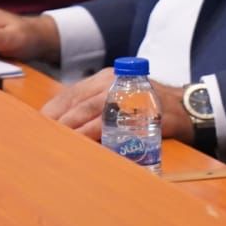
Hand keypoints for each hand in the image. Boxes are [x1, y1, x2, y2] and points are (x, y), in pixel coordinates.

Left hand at [41, 68, 189, 140]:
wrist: (187, 107)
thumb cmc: (148, 106)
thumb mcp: (119, 99)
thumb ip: (93, 108)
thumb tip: (60, 127)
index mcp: (106, 77)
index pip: (71, 94)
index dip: (53, 111)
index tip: (38, 127)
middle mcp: (116, 81)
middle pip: (80, 103)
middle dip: (60, 124)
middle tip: (43, 141)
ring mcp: (131, 95)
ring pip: (95, 113)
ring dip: (76, 131)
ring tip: (61, 145)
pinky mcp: (145, 111)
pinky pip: (119, 125)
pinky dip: (101, 137)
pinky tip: (90, 147)